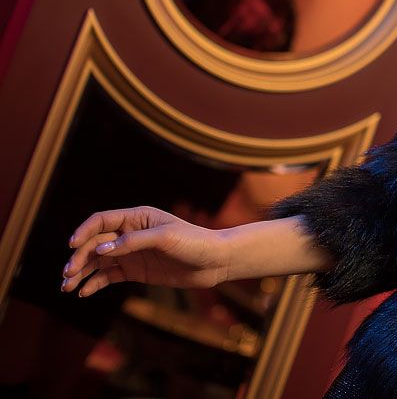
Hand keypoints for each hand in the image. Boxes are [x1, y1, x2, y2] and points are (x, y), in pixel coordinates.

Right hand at [61, 206, 229, 296]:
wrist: (215, 262)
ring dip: (81, 272)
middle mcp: (131, 234)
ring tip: (67, 287)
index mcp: (137, 218)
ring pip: (98, 261)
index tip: (71, 246)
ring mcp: (132, 253)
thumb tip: (102, 249)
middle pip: (95, 243)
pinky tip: (84, 292)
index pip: (101, 221)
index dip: (84, 232)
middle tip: (67, 275)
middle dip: (78, 258)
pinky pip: (109, 276)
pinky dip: (95, 283)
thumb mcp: (165, 238)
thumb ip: (134, 242)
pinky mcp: (136, 271)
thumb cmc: (194, 242)